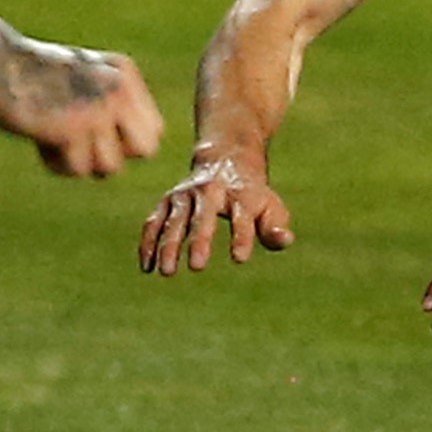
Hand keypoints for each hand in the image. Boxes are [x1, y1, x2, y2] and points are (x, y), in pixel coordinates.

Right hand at [0, 35, 163, 177]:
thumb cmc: (32, 71)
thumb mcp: (84, 75)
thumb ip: (110, 103)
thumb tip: (131, 151)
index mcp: (124, 74)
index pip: (154, 129)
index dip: (127, 143)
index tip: (96, 138)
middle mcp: (119, 90)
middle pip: (145, 151)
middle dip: (115, 156)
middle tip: (82, 144)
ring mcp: (98, 109)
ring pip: (110, 167)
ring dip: (80, 162)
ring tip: (55, 139)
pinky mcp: (72, 128)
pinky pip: (77, 169)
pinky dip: (55, 163)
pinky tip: (39, 139)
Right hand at [139, 152, 293, 273]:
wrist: (226, 160)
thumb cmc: (251, 195)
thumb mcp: (270, 207)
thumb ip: (276, 226)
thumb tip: (283, 240)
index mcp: (240, 194)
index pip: (242, 217)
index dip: (242, 237)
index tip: (240, 258)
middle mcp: (211, 191)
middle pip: (204, 216)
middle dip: (200, 240)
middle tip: (197, 267)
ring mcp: (186, 195)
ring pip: (175, 220)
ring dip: (169, 245)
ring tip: (167, 272)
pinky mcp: (167, 201)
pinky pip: (154, 222)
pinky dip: (149, 243)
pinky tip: (147, 267)